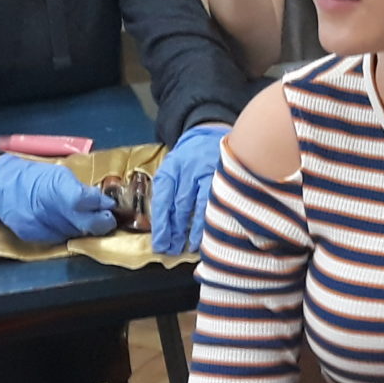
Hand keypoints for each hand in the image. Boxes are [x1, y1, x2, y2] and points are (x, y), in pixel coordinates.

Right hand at [0, 154, 116, 243]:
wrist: (0, 186)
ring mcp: (39, 226)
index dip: (101, 205)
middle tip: (108, 219)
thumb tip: (102, 201)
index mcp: (54, 188)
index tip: (110, 205)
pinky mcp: (32, 236)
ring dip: (84, 228)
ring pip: (74, 234)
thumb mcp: (58, 174)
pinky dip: (67, 232)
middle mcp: (46, 210)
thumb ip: (80, 189)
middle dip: (101, 223)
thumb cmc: (34, 176)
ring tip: (86, 219)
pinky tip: (66, 224)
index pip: (84, 201)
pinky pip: (59, 238)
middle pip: (84, 224)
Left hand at [149, 124, 230, 254]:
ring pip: (200, 204)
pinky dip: (213, 217)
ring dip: (195, 229)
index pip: (163, 200)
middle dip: (175, 231)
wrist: (210, 132)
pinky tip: (210, 231)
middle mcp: (187, 170)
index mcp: (171, 169)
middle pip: (180, 205)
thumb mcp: (172, 169)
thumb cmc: (188, 158)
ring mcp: (208, 171)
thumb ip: (168, 193)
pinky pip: (217, 200)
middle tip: (171, 250)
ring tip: (189, 246)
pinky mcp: (224, 175)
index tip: (159, 244)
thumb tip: (165, 225)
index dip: (161, 224)